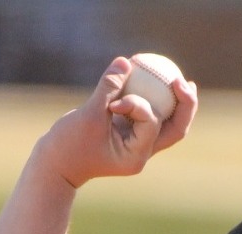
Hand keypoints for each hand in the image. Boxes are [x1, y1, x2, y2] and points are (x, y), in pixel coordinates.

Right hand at [34, 56, 198, 188]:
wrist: (55, 165)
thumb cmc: (68, 144)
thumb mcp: (87, 115)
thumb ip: (107, 88)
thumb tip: (125, 61)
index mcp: (136, 156)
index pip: (150, 123)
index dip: (138, 104)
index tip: (114, 103)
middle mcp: (142, 153)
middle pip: (175, 129)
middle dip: (185, 106)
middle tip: (185, 82)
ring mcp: (138, 146)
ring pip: (166, 124)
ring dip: (176, 103)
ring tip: (182, 81)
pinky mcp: (130, 136)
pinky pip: (148, 116)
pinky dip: (152, 100)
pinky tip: (155, 79)